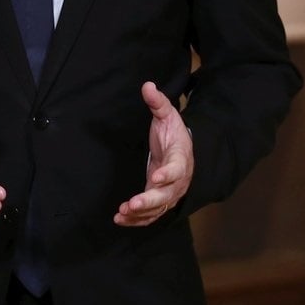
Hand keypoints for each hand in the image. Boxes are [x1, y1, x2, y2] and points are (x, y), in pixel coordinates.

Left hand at [114, 81, 193, 226]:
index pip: (177, 169)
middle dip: (149, 200)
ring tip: (122, 213)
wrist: (183, 153)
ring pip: (157, 209)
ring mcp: (169, 194)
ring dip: (140, 213)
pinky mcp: (159, 201)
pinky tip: (120, 219)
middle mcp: (177, 181)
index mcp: (181, 159)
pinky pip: (150, 215)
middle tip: (132, 204)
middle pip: (166, 195)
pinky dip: (137, 220)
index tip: (156, 177)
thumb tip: (148, 85)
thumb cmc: (174, 134)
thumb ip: (158, 103)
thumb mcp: (167, 116)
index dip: (167, 174)